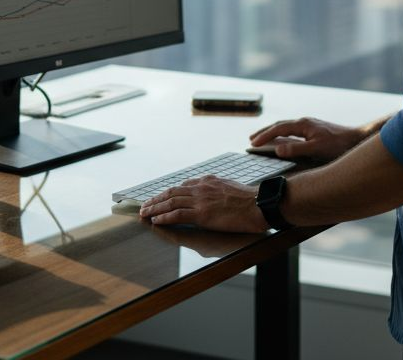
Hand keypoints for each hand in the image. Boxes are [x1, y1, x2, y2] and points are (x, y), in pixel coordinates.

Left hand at [139, 175, 268, 232]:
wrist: (258, 204)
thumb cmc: (250, 199)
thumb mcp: (229, 187)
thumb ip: (215, 189)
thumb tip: (209, 196)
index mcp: (207, 181)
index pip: (182, 186)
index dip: (168, 193)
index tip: (160, 197)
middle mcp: (201, 188)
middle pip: (171, 192)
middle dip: (156, 199)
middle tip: (144, 206)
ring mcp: (200, 200)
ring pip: (170, 202)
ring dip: (155, 208)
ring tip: (145, 213)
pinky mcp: (202, 214)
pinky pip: (177, 215)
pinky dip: (164, 217)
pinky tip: (156, 220)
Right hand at [250, 117, 364, 162]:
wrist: (357, 138)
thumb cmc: (338, 145)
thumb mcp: (316, 149)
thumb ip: (296, 149)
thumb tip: (277, 150)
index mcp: (303, 124)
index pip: (278, 129)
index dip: (264, 136)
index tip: (252, 143)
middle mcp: (305, 122)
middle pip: (279, 125)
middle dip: (265, 132)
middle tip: (251, 139)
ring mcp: (310, 125)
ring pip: (286, 127)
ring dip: (273, 132)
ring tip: (263, 139)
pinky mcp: (315, 130)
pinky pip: (293, 130)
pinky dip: (282, 134)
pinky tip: (283, 140)